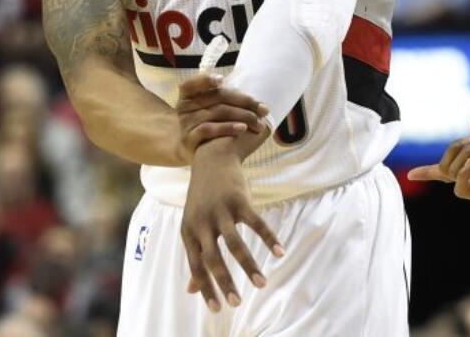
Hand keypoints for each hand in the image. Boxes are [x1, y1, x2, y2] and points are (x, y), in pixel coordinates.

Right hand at [175, 74, 271, 164]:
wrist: (203, 158)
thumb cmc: (214, 127)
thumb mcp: (213, 109)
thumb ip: (226, 98)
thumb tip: (254, 95)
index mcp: (188, 95)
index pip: (193, 83)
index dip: (206, 80)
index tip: (222, 81)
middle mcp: (184, 107)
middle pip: (217, 96)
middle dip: (244, 101)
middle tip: (263, 109)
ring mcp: (186, 123)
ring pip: (217, 112)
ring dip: (243, 116)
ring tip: (259, 122)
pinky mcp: (189, 138)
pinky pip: (210, 129)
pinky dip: (228, 127)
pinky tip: (243, 128)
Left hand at [181, 138, 284, 312]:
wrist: (211, 159)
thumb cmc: (203, 198)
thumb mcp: (193, 226)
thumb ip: (195, 256)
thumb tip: (190, 291)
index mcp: (189, 232)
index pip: (196, 266)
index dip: (206, 288)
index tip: (218, 309)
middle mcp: (202, 223)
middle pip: (213, 259)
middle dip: (226, 283)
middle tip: (237, 303)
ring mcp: (220, 211)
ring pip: (235, 244)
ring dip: (249, 266)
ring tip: (262, 284)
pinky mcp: (239, 200)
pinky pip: (256, 224)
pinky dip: (269, 239)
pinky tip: (280, 253)